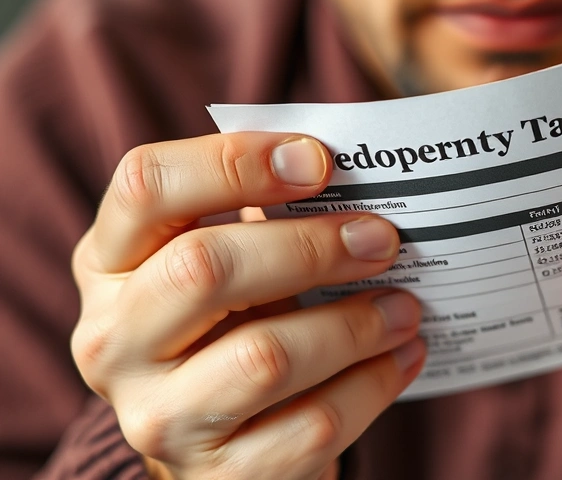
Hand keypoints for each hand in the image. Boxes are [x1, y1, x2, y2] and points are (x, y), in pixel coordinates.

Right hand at [70, 133, 424, 478]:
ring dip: (354, 324)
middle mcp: (112, 342)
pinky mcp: (217, 476)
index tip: (320, 161)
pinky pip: (312, 425)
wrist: (230, 452)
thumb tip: (359, 179)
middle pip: (203, 267)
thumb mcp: (231, 269)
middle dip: (310, 247)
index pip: (145, 186)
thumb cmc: (237, 330)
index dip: (234, 162)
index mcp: (109, 265)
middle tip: (383, 239)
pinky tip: (403, 356)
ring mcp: (157, 417)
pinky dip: (373, 384)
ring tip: (405, 307)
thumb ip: (267, 218)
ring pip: (264, 356)